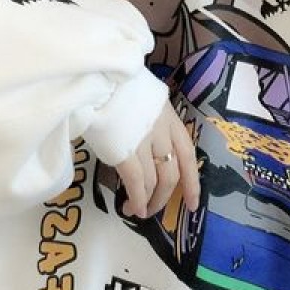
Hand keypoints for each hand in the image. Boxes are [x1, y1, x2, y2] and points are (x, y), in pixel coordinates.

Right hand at [113, 99, 200, 219]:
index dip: (192, 182)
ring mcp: (144, 141)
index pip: (188, 154)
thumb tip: (146, 145)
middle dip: (165, 196)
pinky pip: (135, 182)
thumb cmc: (113, 87)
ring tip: (139, 211)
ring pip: (155, 181)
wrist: (96, 78)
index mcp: (169, 116)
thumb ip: (150, 121)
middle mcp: (162, 130)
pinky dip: (136, 199)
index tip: (193, 203)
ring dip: (148, 201)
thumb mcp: (143, 99)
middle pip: (172, 173)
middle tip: (154, 209)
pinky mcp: (124, 151)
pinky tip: (132, 208)